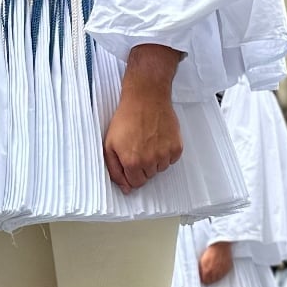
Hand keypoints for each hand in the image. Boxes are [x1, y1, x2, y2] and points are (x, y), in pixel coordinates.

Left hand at [104, 45, 183, 192]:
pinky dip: (166, 153)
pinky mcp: (176, 147)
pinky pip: (171, 160)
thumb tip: (124, 187)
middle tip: (139, 147)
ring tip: (148, 141)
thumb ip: (114, 169)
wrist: (146, 98)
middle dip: (142, 166)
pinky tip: (158, 139)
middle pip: (148, 176)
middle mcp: (149, 161)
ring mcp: (164, 154)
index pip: (135, 183)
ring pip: (160, 169)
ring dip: (155, 160)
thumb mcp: (110, 144)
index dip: (131, 173)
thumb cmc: (127, 118)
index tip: (131, 161)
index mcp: (131, 162)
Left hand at [199, 242, 233, 285]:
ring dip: (215, 278)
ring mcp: (221, 271)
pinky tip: (218, 271)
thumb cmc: (210, 252)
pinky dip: (220, 274)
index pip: (204, 280)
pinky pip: (223, 274)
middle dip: (208, 280)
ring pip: (217, 279)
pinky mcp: (227, 269)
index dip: (203, 280)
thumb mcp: (202, 260)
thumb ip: (201, 269)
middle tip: (207, 278)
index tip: (202, 278)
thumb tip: (199, 274)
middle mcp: (214, 273)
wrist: (220, 246)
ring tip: (213, 275)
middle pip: (211, 281)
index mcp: (207, 271)